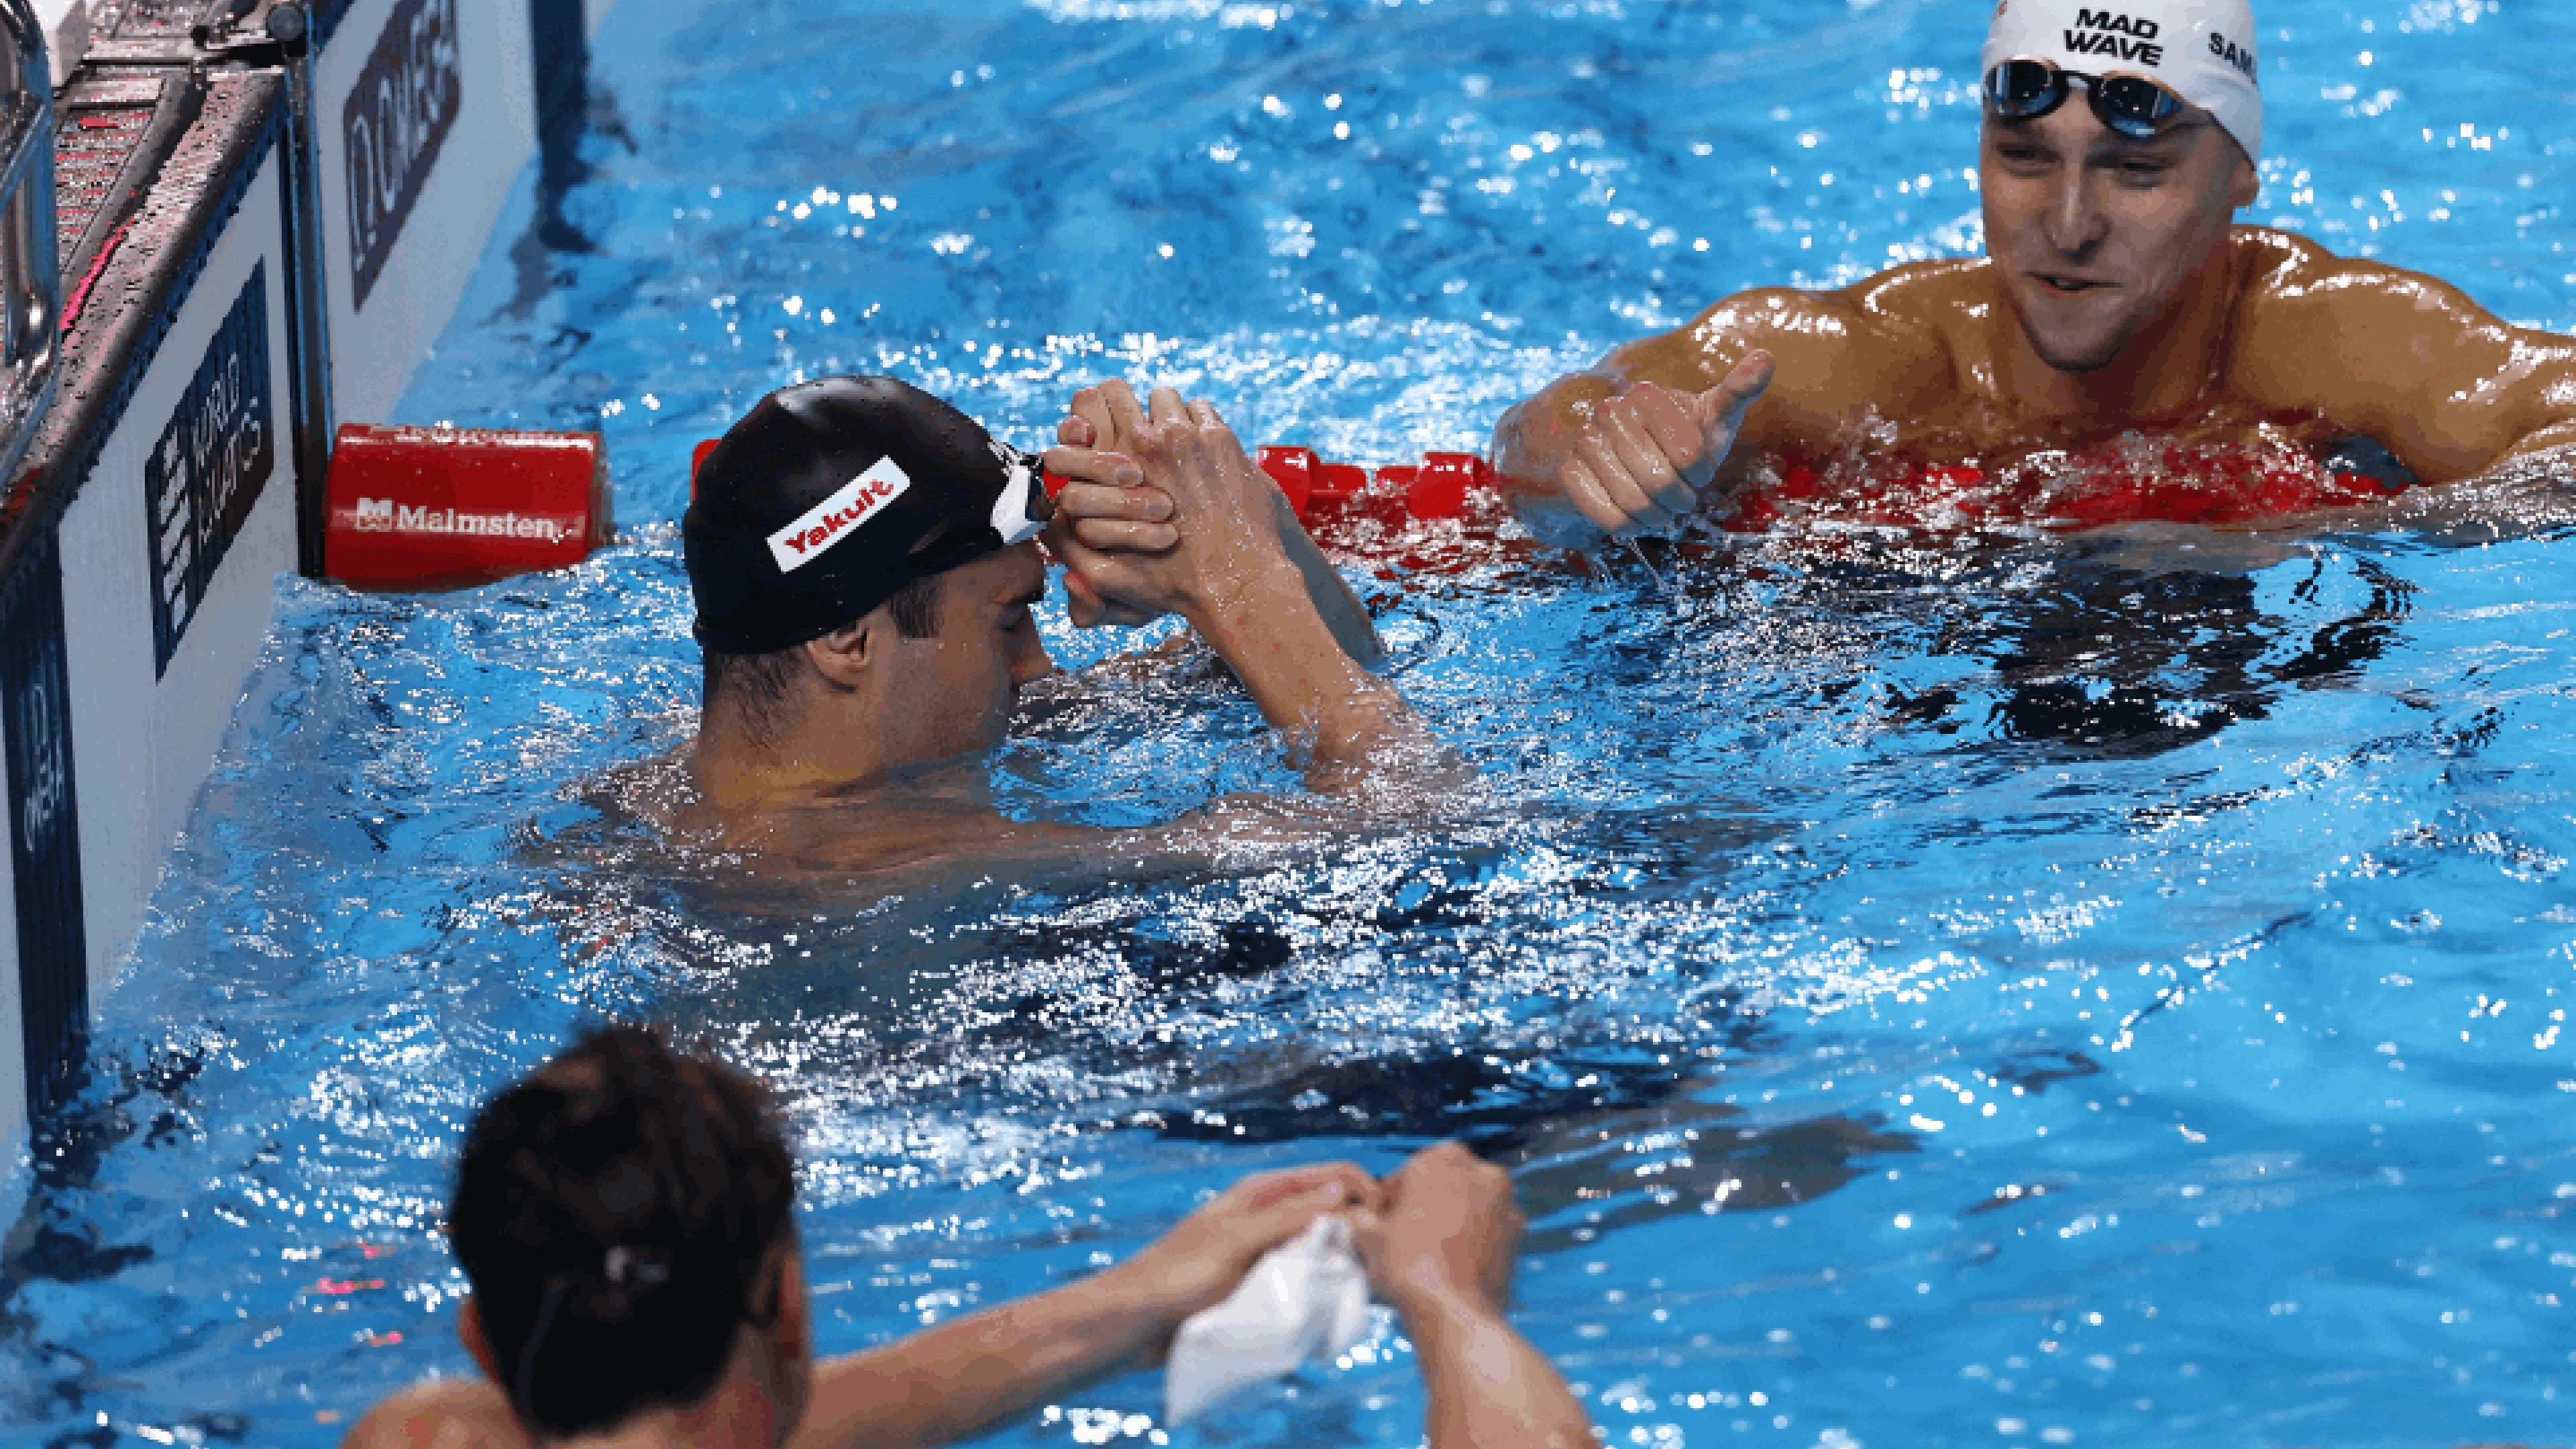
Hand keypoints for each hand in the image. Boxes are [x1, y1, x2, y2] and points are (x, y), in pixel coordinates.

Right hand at [1042, 384, 1295, 628]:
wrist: (1236, 580)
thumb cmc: (1176, 582)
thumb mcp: (1112, 578)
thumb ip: (1074, 556)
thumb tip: (1055, 544)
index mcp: (1112, 466)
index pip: (1086, 403)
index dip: (1087, 411)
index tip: (1095, 427)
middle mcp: (1146, 441)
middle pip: (1117, 390)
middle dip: (1123, 406)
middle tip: (1134, 430)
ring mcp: (1187, 436)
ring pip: (1162, 396)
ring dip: (1164, 415)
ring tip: (1170, 445)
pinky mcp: (1221, 438)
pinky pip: (1201, 409)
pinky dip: (1199, 424)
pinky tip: (1201, 453)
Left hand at [1109, 1161, 1375, 1326]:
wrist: (1135, 1323)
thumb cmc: (1176, 1276)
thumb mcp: (1235, 1241)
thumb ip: (1286, 1217)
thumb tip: (1341, 1192)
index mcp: (1263, 1192)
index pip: (1334, 1175)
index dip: (1365, 1193)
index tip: (1383, 1229)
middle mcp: (1268, 1216)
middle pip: (1332, 1211)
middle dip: (1358, 1230)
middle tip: (1376, 1266)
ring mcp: (1265, 1251)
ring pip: (1320, 1247)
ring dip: (1340, 1262)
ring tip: (1359, 1288)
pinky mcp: (1259, 1284)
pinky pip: (1301, 1278)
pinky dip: (1318, 1287)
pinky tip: (1330, 1306)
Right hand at [1348, 1142, 1521, 1316]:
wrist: (1455, 1311)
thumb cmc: (1408, 1264)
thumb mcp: (1369, 1237)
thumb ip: (1363, 1219)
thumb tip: (1361, 1218)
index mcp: (1441, 1158)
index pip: (1408, 1173)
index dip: (1391, 1199)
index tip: (1382, 1221)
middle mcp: (1480, 1171)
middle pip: (1445, 1184)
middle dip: (1428, 1204)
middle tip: (1407, 1235)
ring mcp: (1505, 1202)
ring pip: (1470, 1204)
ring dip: (1454, 1219)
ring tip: (1433, 1251)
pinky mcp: (1519, 1234)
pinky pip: (1489, 1228)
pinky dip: (1475, 1239)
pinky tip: (1456, 1263)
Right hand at [1553, 352, 1772, 539]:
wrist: (1635, 454)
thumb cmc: (1686, 437)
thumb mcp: (1714, 415)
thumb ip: (1740, 389)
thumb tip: (1766, 358)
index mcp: (1647, 393)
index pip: (1690, 454)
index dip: (1701, 472)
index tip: (1698, 467)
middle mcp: (1610, 411)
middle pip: (1661, 482)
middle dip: (1680, 500)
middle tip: (1681, 498)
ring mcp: (1585, 441)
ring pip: (1634, 503)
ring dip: (1657, 518)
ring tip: (1660, 510)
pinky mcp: (1570, 473)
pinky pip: (1606, 516)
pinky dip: (1628, 528)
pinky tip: (1635, 519)